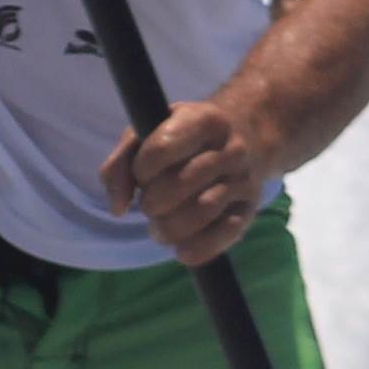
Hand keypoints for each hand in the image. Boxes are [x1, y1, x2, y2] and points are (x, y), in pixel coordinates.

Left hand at [100, 98, 269, 267]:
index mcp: (202, 120)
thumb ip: (121, 163)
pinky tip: (182, 248)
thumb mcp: (150, 132)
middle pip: (178, 185)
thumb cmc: (185, 136)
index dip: (140, 171)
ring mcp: (243, 180)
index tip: (142, 174)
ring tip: (160, 228)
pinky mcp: (250, 209)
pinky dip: (196, 249)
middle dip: (151, 203)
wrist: (246, 136)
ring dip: (168, 229)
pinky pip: (223, 236)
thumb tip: (118, 208)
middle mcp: (229, 149)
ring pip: (201, 212)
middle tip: (149, 205)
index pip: (160, 150)